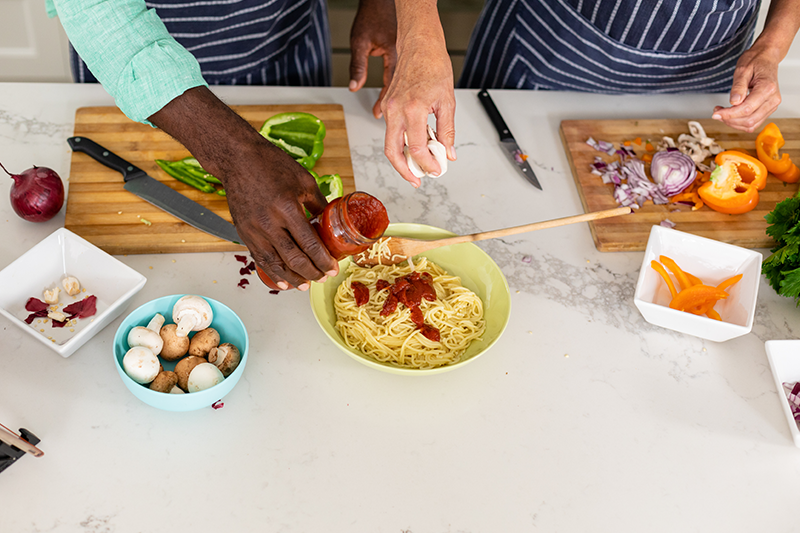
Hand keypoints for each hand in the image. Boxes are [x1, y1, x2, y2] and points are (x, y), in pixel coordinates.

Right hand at [149, 87, 337, 290]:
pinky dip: (272, 272)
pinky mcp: (244, 232)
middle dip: (311, 272)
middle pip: (293, 259)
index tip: (333, 269)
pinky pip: (259, 258)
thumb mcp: (303, 181)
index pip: (309, 244)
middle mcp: (268, 223)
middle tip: (322, 278)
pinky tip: (282, 281)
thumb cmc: (271, 165)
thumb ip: (317, 204)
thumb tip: (331, 222)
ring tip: (304, 285)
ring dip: (292, 278)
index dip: (323, 260)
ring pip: (275, 264)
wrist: (238, 159)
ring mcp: (253, 230)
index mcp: (287, 208)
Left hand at [349, 0, 397, 118]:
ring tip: (393, 113)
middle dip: (393, 104)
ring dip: (398, 98)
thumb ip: (357, 64)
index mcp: (394, 54)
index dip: (383, 102)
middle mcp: (403, 57)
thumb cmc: (373, 15)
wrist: (383, 0)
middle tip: (386, 118)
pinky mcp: (406, 55)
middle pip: (401, 88)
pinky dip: (399, 87)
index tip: (377, 114)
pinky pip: (404, 75)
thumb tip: (354, 86)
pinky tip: (396, 96)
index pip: (390, 84)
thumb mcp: (360, 40)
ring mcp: (406, 57)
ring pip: (404, 83)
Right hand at [381, 6, 455, 187]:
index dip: (426, 164)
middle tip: (417, 180)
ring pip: (389, 143)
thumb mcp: (447, 101)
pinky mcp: (387, 105)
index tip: (436, 170)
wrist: (419, 44)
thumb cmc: (434, 65)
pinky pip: (391, 131)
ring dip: (403, 158)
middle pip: (392, 152)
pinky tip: (416, 147)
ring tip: (419, 166)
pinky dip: (401, 143)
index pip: (416, 148)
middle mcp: (396, 110)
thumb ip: (447, 130)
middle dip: (404, 171)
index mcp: (413, 108)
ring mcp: (389, 107)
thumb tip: (448, 153)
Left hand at [712, 43, 781, 132]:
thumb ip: (738, 86)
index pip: (746, 109)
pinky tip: (731, 114)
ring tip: (722, 112)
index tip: (716, 113)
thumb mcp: (742, 69)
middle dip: (729, 119)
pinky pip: (754, 122)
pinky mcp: (768, 109)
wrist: (766, 58)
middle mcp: (773, 99)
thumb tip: (734, 102)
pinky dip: (740, 122)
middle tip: (717, 112)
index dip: (729, 114)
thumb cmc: (756, 61)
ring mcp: (772, 105)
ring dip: (734, 122)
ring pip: (751, 124)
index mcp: (767, 88)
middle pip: (749, 120)